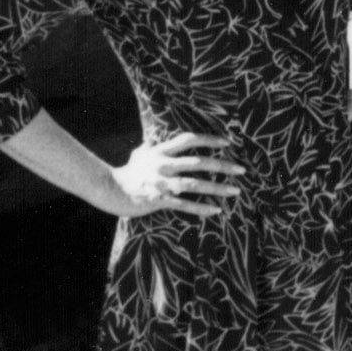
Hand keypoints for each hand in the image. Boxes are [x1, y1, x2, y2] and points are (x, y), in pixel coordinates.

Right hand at [108, 132, 243, 218]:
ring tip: (235, 191)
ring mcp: (161, 182)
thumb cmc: (127, 173)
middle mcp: (163, 164)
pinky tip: (216, 210)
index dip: (208, 140)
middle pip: (197, 162)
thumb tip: (153, 141)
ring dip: (217, 188)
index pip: (188, 140)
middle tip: (241, 170)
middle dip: (222, 165)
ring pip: (194, 184)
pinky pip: (184, 204)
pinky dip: (201, 207)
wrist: (109, 190)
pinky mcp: (158, 200)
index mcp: (161, 151)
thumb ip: (152, 148)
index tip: (228, 142)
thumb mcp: (140, 155)